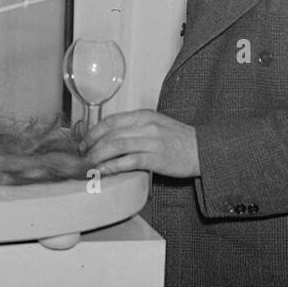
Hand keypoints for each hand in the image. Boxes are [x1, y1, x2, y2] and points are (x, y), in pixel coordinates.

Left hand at [83, 110, 199, 177]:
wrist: (205, 150)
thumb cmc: (180, 140)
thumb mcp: (157, 125)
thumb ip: (136, 128)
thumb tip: (111, 138)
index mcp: (145, 115)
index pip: (112, 120)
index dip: (94, 131)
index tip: (84, 142)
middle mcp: (146, 125)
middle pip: (110, 133)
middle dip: (92, 145)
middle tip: (82, 156)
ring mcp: (152, 141)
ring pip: (116, 145)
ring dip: (98, 156)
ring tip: (88, 164)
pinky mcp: (156, 158)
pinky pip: (128, 161)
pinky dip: (112, 166)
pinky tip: (103, 171)